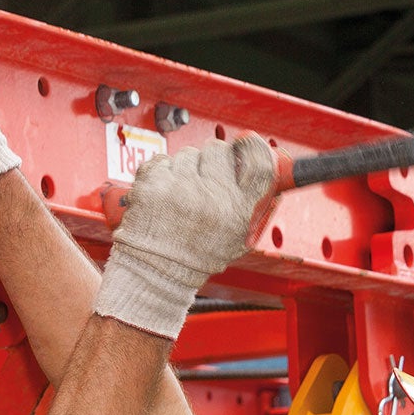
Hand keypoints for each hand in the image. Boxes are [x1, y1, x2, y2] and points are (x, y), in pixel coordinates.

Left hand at [95, 136, 274, 338]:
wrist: (157, 271)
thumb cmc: (196, 256)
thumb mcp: (237, 236)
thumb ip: (249, 204)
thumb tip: (255, 166)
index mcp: (239, 210)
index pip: (259, 162)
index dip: (253, 147)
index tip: (245, 144)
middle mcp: (213, 196)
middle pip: (219, 149)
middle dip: (211, 158)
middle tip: (205, 175)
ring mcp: (181, 188)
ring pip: (188, 153)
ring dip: (185, 167)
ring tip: (180, 193)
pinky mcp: (154, 185)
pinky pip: (162, 161)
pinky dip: (162, 172)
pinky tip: (163, 193)